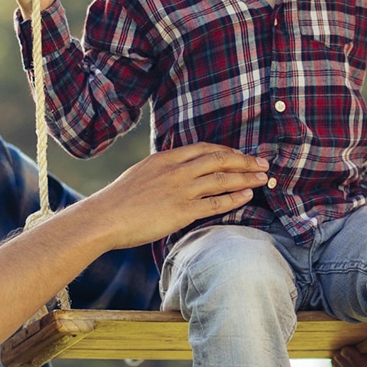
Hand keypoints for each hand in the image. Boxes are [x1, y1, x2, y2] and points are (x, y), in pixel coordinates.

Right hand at [58, 143, 266, 250]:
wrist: (104, 218)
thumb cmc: (118, 200)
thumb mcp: (141, 174)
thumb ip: (162, 170)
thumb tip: (176, 171)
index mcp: (166, 158)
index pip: (204, 148)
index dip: (227, 151)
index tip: (240, 154)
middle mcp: (177, 170)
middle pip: (220, 159)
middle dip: (244, 160)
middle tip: (262, 163)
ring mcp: (182, 189)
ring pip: (222, 178)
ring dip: (246, 177)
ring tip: (262, 177)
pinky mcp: (183, 211)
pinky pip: (216, 203)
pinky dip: (235, 198)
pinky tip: (247, 195)